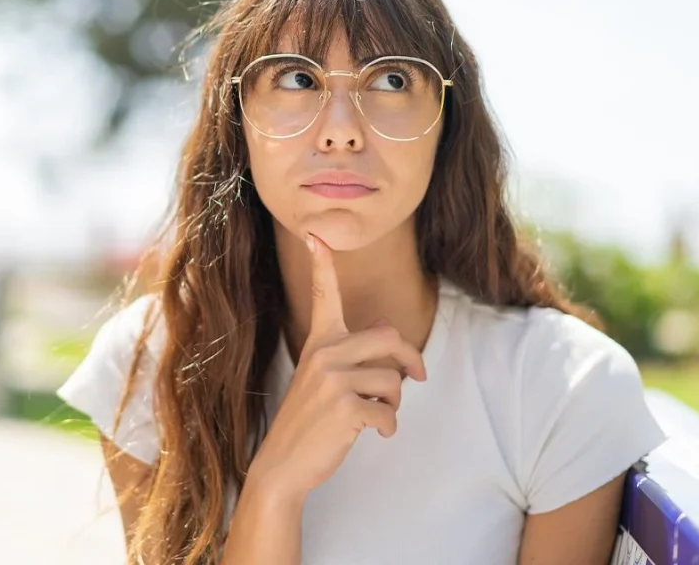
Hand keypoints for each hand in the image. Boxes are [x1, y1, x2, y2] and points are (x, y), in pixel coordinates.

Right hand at [247, 233, 426, 501]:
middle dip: (410, 359)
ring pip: (393, 381)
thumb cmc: (308, 421)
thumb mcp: (323, 379)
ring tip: (379, 414)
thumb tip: (387, 329)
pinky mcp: (344, 408)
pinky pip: (388, 413)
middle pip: (388, 337)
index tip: (316, 233)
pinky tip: (374, 433)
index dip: (321, 263)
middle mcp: (324, 354)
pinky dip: (388, 428)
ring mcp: (333, 380)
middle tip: (416, 378)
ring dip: (395, 403)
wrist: (282, 464)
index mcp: (318, 342)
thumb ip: (352, 354)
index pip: (322, 294)